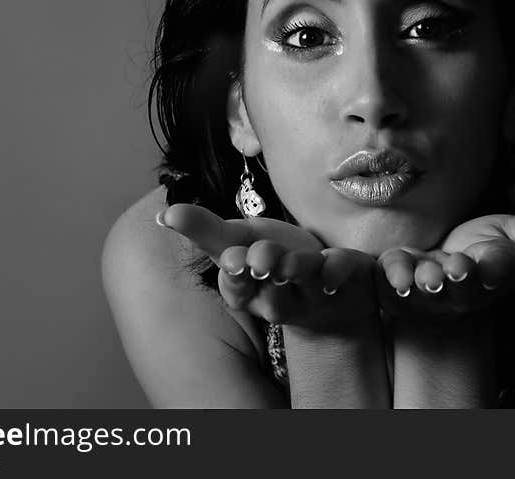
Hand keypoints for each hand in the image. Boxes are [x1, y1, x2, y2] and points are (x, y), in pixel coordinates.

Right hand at [162, 204, 377, 328]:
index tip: (232, 260)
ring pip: (309, 285)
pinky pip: (348, 278)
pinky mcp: (352, 283)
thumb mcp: (237, 240)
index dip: (234, 276)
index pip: (237, 289)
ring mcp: (320, 295)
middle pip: (273, 291)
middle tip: (261, 257)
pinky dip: (341, 272)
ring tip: (294, 260)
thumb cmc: (274, 259)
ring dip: (300, 270)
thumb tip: (162, 215)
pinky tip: (336, 266)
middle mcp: (285, 300)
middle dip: (266, 268)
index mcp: (252, 293)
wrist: (331, 290)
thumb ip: (204, 229)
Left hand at [375, 198, 514, 320]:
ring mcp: (432, 292)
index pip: (500, 272)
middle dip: (457, 280)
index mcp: (499, 273)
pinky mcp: (401, 283)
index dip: (493, 271)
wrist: (451, 268)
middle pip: (462, 289)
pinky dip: (387, 276)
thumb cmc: (490, 250)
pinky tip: (383, 268)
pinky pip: (391, 284)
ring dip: (419, 284)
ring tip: (413, 280)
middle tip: (452, 270)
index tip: (486, 267)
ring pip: (425, 293)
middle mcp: (466, 290)